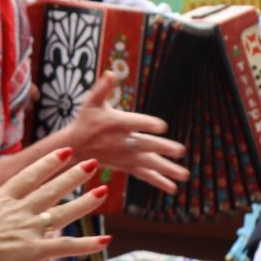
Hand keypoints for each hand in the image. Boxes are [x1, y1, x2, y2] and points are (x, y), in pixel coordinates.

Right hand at [0, 150, 111, 260]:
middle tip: (92, 163)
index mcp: (2, 198)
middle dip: (74, 176)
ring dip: (85, 202)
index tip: (65, 152)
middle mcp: (21, 209)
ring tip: (104, 190)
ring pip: (64, 213)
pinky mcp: (36, 250)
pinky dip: (87, 244)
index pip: (31, 176)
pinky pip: (66, 247)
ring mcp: (30, 229)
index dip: (49, 163)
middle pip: (52, 189)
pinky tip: (105, 239)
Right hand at [66, 71, 189, 193]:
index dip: (147, 124)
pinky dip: (158, 181)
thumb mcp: (91, 102)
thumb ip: (102, 88)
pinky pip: (144, 174)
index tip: (162, 126)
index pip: (134, 123)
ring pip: (149, 163)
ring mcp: (125, 156)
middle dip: (163, 148)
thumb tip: (110, 72)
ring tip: (185, 175)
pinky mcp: (126, 166)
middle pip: (145, 145)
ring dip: (167, 169)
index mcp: (116, 124)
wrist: (75, 147)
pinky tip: (173, 188)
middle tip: (181, 150)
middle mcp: (122, 142)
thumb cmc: (86, 120)